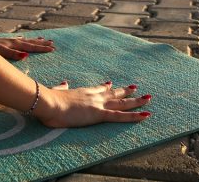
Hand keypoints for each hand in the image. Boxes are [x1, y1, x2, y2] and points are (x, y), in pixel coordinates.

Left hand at [0, 32, 54, 59]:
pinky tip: (24, 38)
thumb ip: (14, 54)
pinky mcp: (7, 41)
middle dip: (42, 44)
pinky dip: (25, 39)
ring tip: (44, 39)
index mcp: (16, 44)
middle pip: (32, 42)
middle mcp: (16, 41)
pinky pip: (20, 40)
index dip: (42, 48)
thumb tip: (26, 55)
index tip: (52, 49)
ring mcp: (12, 40)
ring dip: (36, 40)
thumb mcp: (2, 52)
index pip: (32, 47)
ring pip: (27, 40)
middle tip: (53, 44)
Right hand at [34, 81, 151, 126]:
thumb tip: (64, 83)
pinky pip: (120, 116)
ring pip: (122, 103)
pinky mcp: (99, 114)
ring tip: (148, 98)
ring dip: (136, 101)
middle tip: (135, 88)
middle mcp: (94, 96)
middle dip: (125, 92)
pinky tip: (145, 115)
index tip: (112, 84)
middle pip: (113, 94)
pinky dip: (134, 116)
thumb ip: (61, 88)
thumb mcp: (57, 92)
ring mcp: (98, 104)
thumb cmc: (50, 102)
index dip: (107, 88)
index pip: (98, 89)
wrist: (50, 103)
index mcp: (83, 92)